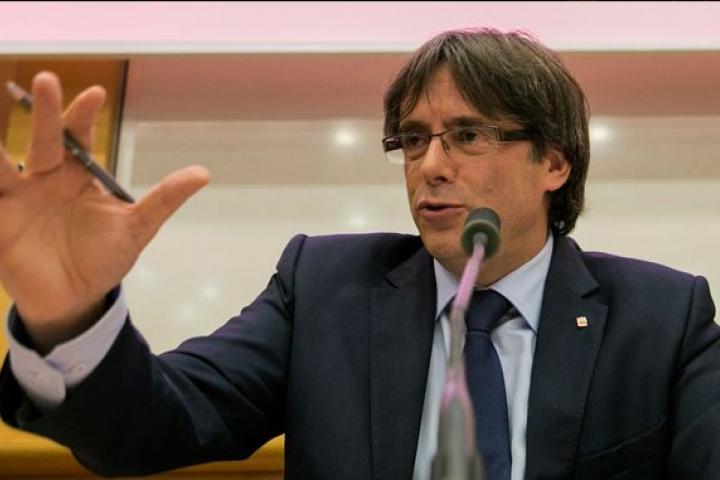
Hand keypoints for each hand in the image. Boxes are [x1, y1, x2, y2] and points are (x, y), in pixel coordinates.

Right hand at [0, 72, 208, 352]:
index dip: (84, 115)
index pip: (79, 137)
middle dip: (45, 111)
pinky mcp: (0, 221)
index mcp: (77, 175)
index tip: (96, 94)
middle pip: (44, 139)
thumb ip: (163, 199)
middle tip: (47, 81)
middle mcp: (45, 179)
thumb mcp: (136, 227)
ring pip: (2, 165)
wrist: (75, 298)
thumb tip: (202, 173)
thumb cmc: (103, 258)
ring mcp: (18, 199)